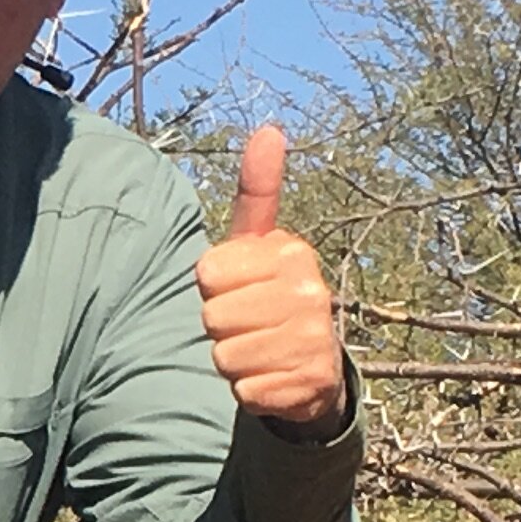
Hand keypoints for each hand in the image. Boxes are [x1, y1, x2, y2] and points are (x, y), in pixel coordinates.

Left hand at [195, 124, 346, 432]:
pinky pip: (243, 392)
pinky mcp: (308, 385)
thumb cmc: (270, 294)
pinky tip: (272, 377)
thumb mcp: (260, 243)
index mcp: (292, 253)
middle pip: (212, 318)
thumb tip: (269, 129)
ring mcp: (313, 341)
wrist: (314, 364)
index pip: (207, 274)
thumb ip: (258, 192)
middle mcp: (310, 293)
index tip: (239, 286)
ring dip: (233, 360)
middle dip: (220, 327)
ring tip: (260, 349)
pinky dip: (249, 390)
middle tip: (250, 324)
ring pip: (224, 357)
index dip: (212, 287)